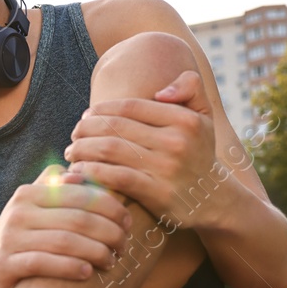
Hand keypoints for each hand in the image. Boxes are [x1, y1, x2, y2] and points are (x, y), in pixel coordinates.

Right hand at [0, 164, 133, 287]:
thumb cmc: (22, 235)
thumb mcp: (35, 206)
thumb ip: (57, 188)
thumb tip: (85, 172)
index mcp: (30, 193)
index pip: (80, 194)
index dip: (110, 207)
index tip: (128, 222)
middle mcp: (18, 211)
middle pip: (77, 218)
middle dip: (109, 232)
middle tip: (124, 245)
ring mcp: (10, 238)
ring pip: (64, 241)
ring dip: (96, 252)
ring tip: (111, 261)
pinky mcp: (5, 264)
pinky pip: (43, 263)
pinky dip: (69, 267)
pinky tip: (87, 273)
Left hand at [62, 69, 223, 229]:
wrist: (214, 199)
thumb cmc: (198, 152)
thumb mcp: (203, 116)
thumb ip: (190, 88)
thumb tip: (161, 91)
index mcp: (184, 119)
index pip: (130, 107)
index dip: (101, 109)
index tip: (87, 115)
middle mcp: (177, 141)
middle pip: (115, 127)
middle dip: (86, 128)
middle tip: (74, 134)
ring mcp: (166, 168)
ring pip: (110, 149)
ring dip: (83, 149)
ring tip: (72, 151)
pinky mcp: (157, 193)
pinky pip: (115, 177)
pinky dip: (91, 172)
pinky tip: (78, 171)